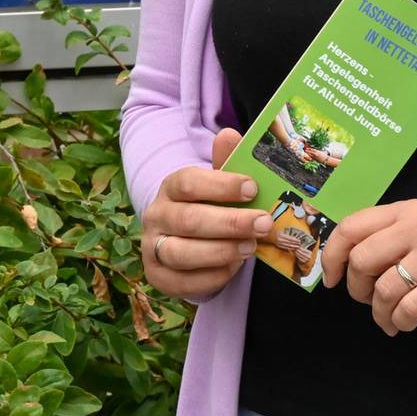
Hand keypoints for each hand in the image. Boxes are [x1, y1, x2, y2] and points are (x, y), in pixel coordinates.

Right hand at [139, 129, 271, 302]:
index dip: (220, 186)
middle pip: (188, 220)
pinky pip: (184, 282)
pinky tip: (234, 268)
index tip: (252, 188)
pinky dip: (213, 276)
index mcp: (170, 188)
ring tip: (251, 248)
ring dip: (221, 252)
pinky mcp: (158, 277)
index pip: (188, 182)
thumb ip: (226, 165)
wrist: (186, 242)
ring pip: (181, 253)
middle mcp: (156, 216)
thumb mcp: (218, 186)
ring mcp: (153, 248)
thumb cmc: (209, 209)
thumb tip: (229, 134)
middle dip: (230, 223)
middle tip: (263, 223)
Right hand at [272, 227, 309, 255]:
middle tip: (300, 244)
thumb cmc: (278, 233)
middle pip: (289, 242)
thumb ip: (288, 233)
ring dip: (293, 246)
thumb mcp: (282, 231)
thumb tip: (295, 235)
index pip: (289, 238)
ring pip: (288, 246)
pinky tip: (293, 248)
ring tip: (298, 246)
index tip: (299, 240)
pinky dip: (290, 248)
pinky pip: (286, 248)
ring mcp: (279, 243)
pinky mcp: (279, 246)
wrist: (271, 236)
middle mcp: (280, 239)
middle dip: (295, 243)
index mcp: (281, 235)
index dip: (295, 240)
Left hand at [320, 200, 416, 335]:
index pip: (352, 227)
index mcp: (408, 211)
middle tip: (368, 302)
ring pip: (385, 288)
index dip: (332, 255)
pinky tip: (406, 323)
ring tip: (390, 320)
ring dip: (381, 313)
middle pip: (363, 260)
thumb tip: (348, 263)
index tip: (332, 278)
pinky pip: (411, 307)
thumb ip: (392, 239)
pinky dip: (402, 321)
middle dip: (358, 289)